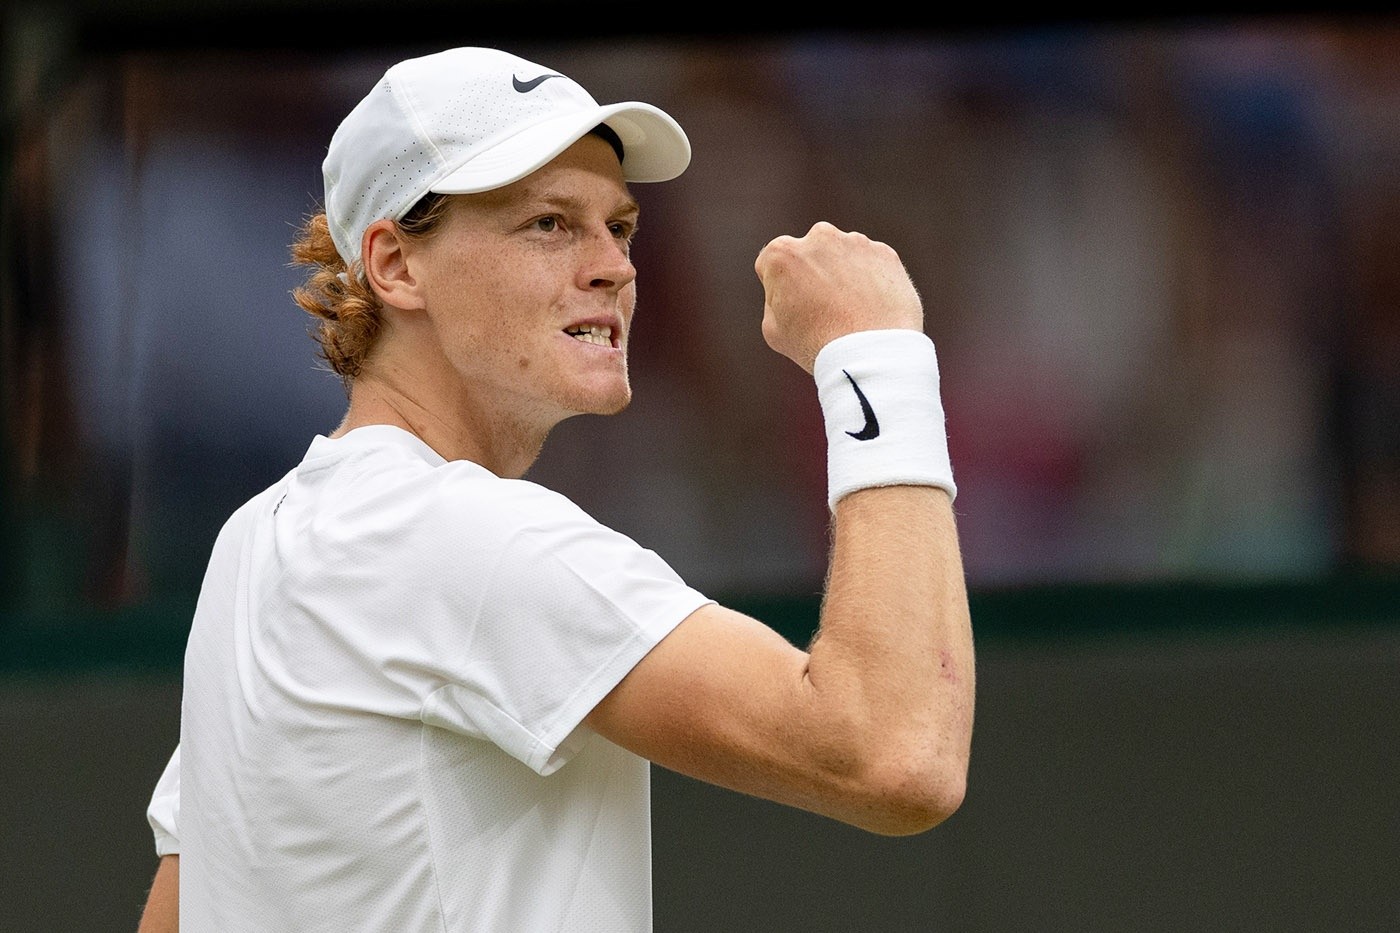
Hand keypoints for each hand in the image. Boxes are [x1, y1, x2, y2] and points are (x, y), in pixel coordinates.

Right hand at [754, 221, 923, 373]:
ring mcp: (855, 242)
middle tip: (822, 309)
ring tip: (849, 313)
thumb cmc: (816, 344)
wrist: (870, 353)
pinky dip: (871, 281)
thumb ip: (775, 299)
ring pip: (842, 256)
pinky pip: (872, 265)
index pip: (772, 263)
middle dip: (812, 273)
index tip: (792, 308)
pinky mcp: (885, 254)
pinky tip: (870, 309)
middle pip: (809, 253)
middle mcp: (819, 236)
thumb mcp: (773, 330)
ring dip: (843, 275)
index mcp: (782, 253)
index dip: (779, 288)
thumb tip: (788, 290)